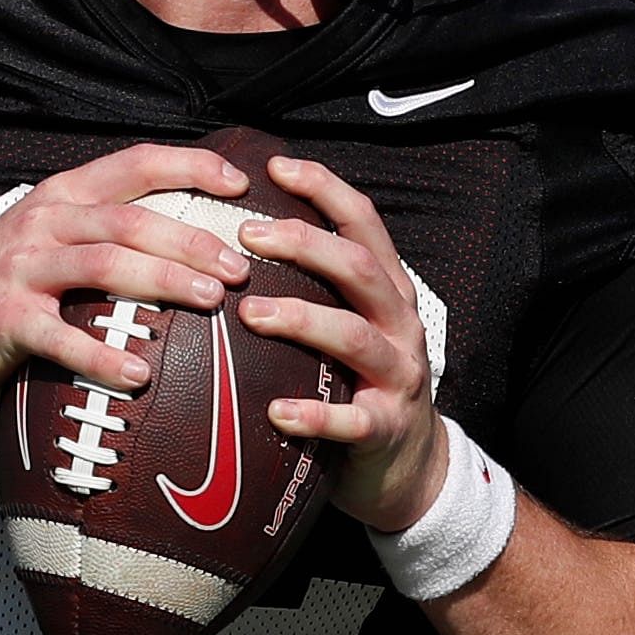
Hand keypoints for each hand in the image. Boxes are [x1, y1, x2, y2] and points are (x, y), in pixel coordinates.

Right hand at [0, 143, 253, 404]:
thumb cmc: (5, 283)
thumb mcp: (48, 235)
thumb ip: (104, 229)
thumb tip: (190, 237)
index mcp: (62, 196)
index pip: (135, 164)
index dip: (191, 166)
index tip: (240, 183)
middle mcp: (43, 222)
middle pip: (130, 220)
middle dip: (191, 241)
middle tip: (239, 268)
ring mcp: (21, 268)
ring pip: (103, 264)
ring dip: (163, 281)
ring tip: (210, 301)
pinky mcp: (4, 318)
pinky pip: (61, 336)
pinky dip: (103, 356)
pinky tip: (138, 374)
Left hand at [232, 157, 447, 531]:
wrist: (408, 467)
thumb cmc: (355, 382)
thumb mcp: (346, 322)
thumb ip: (309, 285)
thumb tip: (226, 236)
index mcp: (386, 289)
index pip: (362, 223)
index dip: (324, 188)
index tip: (274, 166)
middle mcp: (398, 323)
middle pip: (358, 269)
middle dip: (304, 245)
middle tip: (245, 236)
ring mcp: (398, 375)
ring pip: (355, 336)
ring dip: (302, 319)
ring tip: (250, 314)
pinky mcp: (386, 428)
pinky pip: (352, 420)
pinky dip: (315, 414)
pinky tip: (276, 411)